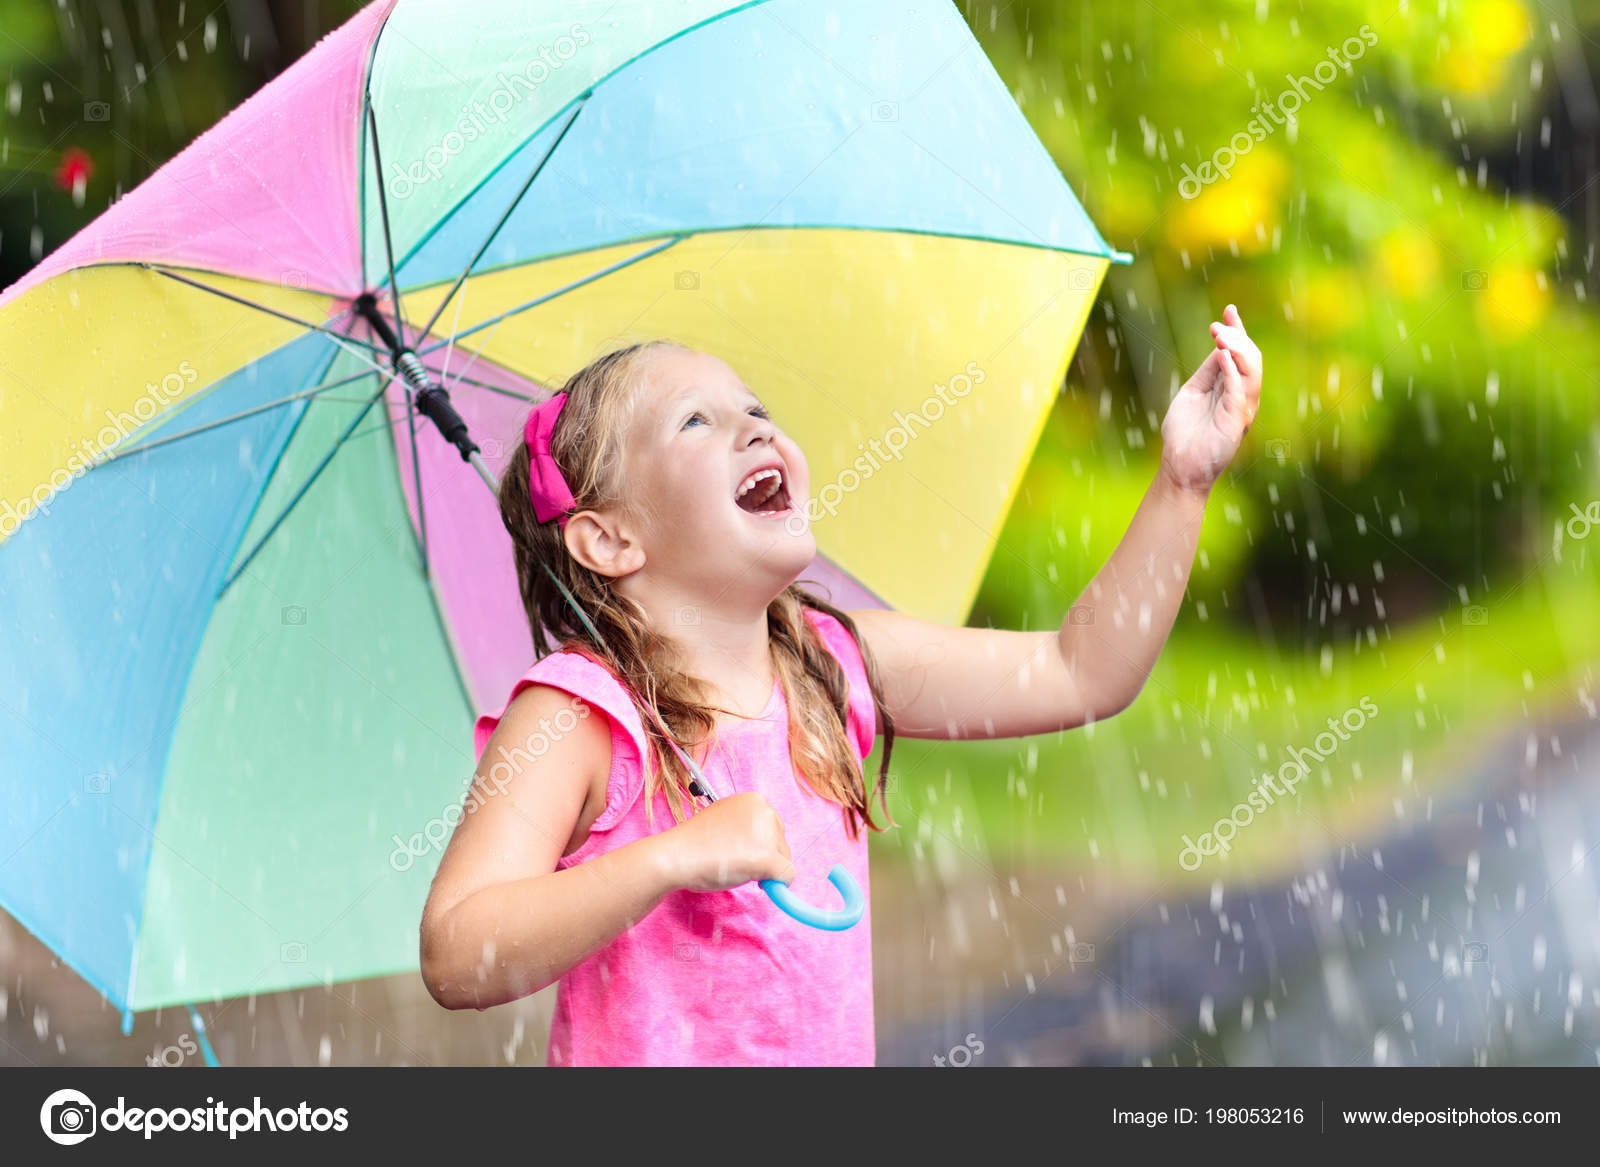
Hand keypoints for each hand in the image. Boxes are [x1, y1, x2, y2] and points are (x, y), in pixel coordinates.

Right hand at [660, 792, 795, 891]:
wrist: (676, 856)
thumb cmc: (694, 842)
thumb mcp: (725, 821)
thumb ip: (746, 829)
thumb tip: (767, 850)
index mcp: (754, 800)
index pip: (772, 827)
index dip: (760, 844)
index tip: (742, 852)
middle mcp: (764, 811)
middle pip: (781, 843)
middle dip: (765, 857)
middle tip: (737, 863)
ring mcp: (766, 835)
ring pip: (784, 860)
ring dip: (765, 871)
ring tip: (735, 868)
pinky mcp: (767, 858)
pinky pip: (786, 876)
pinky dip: (778, 886)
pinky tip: (760, 885)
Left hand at [1159, 304, 1262, 495]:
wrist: (1179, 466)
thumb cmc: (1184, 432)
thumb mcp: (1194, 392)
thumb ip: (1208, 371)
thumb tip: (1220, 345)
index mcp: (1232, 388)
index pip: (1241, 353)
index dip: (1238, 330)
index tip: (1229, 309)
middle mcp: (1242, 396)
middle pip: (1250, 357)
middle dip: (1237, 336)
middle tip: (1217, 326)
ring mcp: (1241, 409)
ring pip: (1251, 371)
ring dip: (1237, 348)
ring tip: (1220, 335)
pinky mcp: (1236, 421)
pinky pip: (1239, 391)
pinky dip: (1232, 371)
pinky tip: (1222, 355)